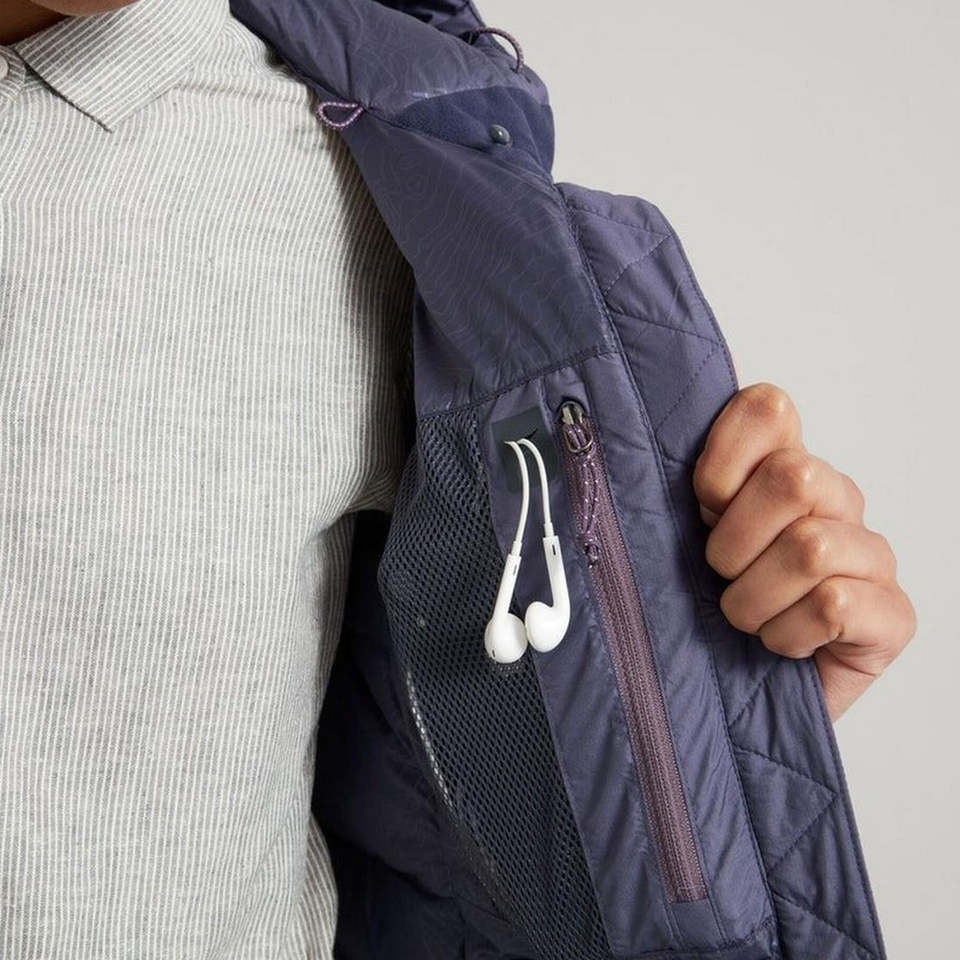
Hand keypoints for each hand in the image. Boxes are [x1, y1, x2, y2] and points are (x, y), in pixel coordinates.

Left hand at [693, 383, 914, 719]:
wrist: (734, 701)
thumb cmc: (702, 614)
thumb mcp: (677, 541)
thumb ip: (676, 489)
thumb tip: (636, 446)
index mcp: (782, 466)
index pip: (768, 408)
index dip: (721, 461)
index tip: (702, 507)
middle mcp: (835, 500)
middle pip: (793, 477)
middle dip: (733, 543)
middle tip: (721, 576)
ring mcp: (871, 555)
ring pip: (810, 547)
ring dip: (753, 599)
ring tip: (746, 618)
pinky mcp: (892, 614)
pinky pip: (834, 603)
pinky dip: (787, 634)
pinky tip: (782, 645)